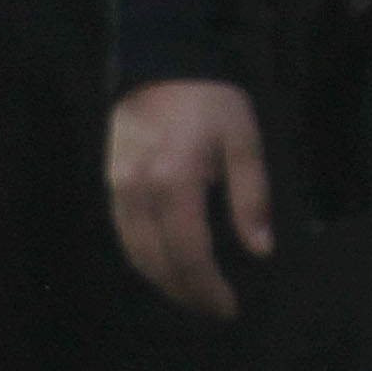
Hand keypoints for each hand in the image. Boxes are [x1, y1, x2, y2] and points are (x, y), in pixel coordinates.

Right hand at [108, 80, 274, 321]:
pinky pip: (125, 236)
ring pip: (136, 254)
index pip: (189, 254)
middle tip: (213, 308)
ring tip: (193, 294)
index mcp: (176, 183)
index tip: (229, 307)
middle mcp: (140, 193)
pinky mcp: (111, 183)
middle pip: (159, 262)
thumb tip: (260, 250)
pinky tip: (166, 265)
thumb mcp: (243, 141)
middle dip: (187, 292)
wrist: (160, 61)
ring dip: (164, 281)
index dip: (208, 288)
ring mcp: (119, 189)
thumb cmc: (211, 100)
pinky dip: (146, 259)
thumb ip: (251, 198)